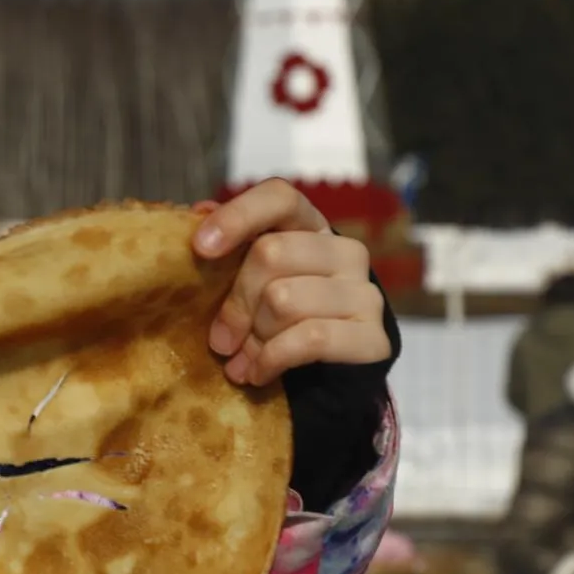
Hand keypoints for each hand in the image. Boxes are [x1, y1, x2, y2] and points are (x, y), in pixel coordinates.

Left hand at [192, 179, 390, 386]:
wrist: (326, 377)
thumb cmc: (276, 319)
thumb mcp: (248, 282)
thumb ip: (227, 247)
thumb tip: (200, 210)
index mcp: (310, 227)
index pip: (280, 197)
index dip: (238, 215)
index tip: (200, 248)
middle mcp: (345, 252)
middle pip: (270, 254)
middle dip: (235, 304)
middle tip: (220, 339)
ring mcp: (365, 293)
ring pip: (284, 300)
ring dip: (252, 338)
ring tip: (241, 360)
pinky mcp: (374, 337)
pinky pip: (307, 339)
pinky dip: (271, 359)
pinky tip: (258, 373)